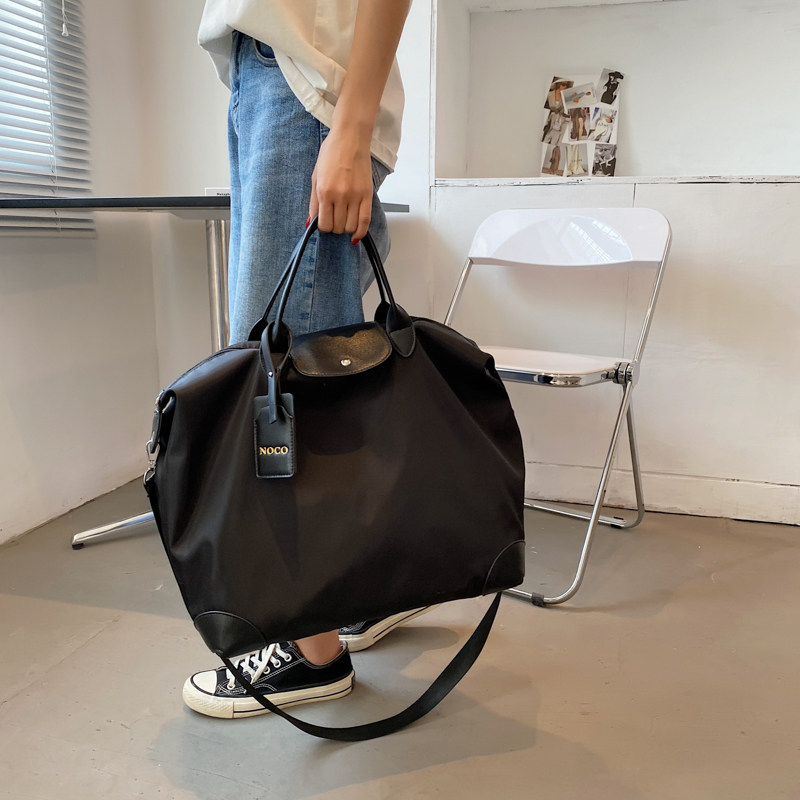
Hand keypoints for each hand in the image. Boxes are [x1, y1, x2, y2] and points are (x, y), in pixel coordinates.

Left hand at [308, 127, 372, 242]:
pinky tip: (356, 235)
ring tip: (344, 220)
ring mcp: (355, 196)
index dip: (323, 227)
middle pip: (338, 227)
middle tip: (335, 218)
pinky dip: (360, 232)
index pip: (324, 224)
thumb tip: (310, 223)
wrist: (350, 138)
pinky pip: (365, 221)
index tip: (324, 222)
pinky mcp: (367, 194)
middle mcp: (340, 196)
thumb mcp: (315, 177)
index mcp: (325, 191)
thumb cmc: (331, 153)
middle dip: (335, 227)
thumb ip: (313, 202)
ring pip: (351, 227)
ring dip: (346, 228)